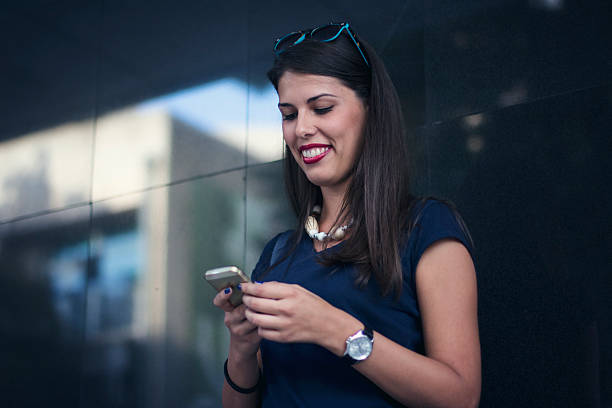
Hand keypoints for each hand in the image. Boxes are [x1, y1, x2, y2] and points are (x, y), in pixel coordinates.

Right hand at [213, 286, 260, 357]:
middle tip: (261, 299)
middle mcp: (231, 320)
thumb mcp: (240, 309)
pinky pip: (261, 326)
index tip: (229, 290)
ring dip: (262, 312)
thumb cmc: (244, 323)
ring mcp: (239, 330)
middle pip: (242, 308)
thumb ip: (246, 297)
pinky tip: (268, 319)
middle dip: (254, 303)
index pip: (220, 301)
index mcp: (228, 310)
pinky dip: (267, 321)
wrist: (243, 346)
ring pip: (253, 317)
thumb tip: (257, 284)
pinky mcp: (250, 338)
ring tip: (266, 310)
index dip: (222, 295)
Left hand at [240, 281, 361, 353]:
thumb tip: (259, 285)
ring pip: (255, 319)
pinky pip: (262, 332)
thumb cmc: (314, 305)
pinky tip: (262, 322)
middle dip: (246, 300)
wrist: (328, 325)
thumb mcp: (299, 289)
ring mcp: (284, 324)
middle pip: (255, 304)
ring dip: (249, 314)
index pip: (261, 289)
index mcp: (290, 294)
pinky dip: (259, 327)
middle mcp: (286, 309)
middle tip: (245, 298)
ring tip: (251, 310)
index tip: (244, 287)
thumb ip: (279, 287)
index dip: (248, 288)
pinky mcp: (284, 337)